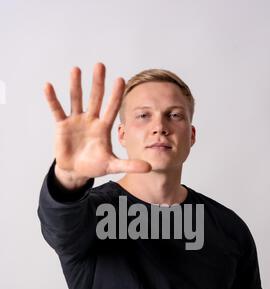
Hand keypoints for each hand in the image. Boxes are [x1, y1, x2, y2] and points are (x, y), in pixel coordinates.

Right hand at [44, 63, 151, 188]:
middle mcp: (90, 120)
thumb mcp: (112, 166)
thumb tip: (149, 167)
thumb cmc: (94, 166)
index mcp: (103, 127)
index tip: (121, 79)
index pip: (111, 108)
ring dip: (76, 85)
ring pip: (76, 99)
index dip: (116, 95)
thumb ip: (129, 165)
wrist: (75, 171)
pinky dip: (52, 99)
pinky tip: (48, 86)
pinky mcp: (62, 126)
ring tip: (76, 69)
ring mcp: (76, 121)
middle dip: (98, 83)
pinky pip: (57, 110)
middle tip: (100, 65)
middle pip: (95, 98)